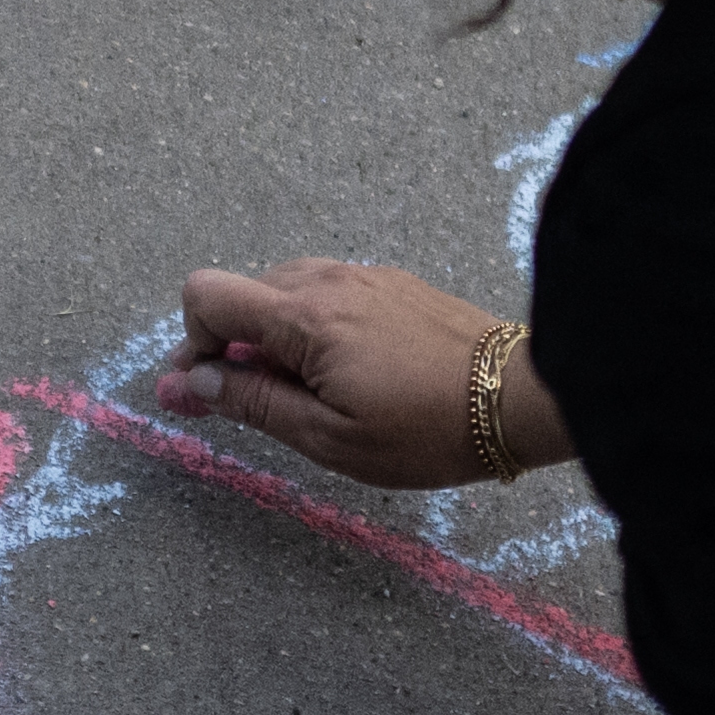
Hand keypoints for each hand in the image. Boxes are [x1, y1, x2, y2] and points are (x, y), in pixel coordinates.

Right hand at [157, 258, 541, 487]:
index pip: (206, 296)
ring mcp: (365, 277)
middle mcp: (328, 281)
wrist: (523, 398)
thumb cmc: (428, 430)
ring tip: (300, 388)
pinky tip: (344, 368)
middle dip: (230, 344)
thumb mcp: (329, 437)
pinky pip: (328, 293)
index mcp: (304, 317)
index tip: (208, 391)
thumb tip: (192, 384)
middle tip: (244, 401)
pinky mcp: (395, 283)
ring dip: (272, 334)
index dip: (193, 344)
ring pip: (284, 291)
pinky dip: (313, 325)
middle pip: (242, 293)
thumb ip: (252, 404)